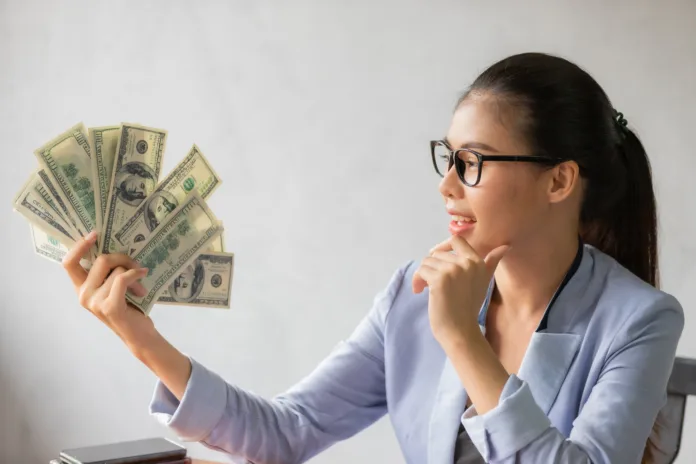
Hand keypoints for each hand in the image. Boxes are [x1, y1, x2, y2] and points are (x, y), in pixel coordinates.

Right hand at [62, 231, 155, 349]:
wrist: (138, 334)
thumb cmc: (128, 308)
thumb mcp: (113, 287)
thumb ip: (107, 272)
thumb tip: (115, 247)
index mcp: (81, 288)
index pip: (69, 263)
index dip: (79, 246)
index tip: (94, 234)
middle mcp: (83, 295)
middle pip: (101, 259)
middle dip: (122, 257)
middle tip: (136, 264)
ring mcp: (94, 302)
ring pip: (117, 270)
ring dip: (134, 272)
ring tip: (140, 286)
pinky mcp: (109, 306)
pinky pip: (123, 278)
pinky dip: (136, 274)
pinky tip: (143, 275)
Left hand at [412, 236, 509, 347]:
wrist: (460, 331)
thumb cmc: (469, 308)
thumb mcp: (483, 282)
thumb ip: (491, 263)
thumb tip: (505, 246)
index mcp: (477, 262)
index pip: (456, 240)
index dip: (443, 250)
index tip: (439, 265)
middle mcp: (466, 263)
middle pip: (437, 254)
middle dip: (431, 268)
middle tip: (431, 284)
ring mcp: (452, 270)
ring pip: (427, 262)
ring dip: (422, 275)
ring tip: (426, 289)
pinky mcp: (439, 280)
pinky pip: (421, 271)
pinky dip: (417, 280)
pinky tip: (419, 291)